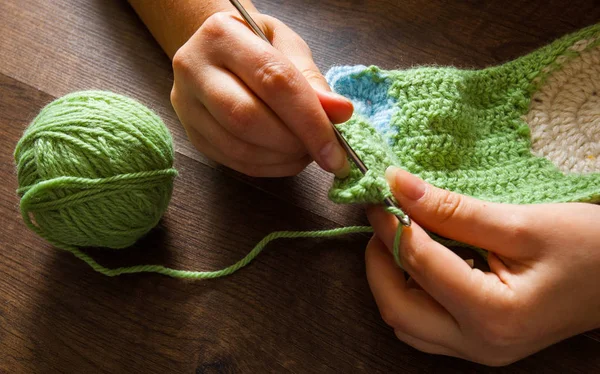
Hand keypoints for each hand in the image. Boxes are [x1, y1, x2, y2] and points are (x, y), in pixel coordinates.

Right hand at [171, 11, 352, 176]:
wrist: (216, 50)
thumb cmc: (257, 44)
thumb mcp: (288, 47)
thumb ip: (312, 80)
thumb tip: (340, 113)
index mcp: (222, 35)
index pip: (273, 81)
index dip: (309, 120)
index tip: (336, 149)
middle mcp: (194, 69)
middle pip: (247, 118)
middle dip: (294, 142)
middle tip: (322, 151)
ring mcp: (187, 105)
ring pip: (238, 146)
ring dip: (282, 158)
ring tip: (305, 151)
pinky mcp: (192, 134)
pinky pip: (234, 161)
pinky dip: (269, 167)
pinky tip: (286, 158)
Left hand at [365, 166, 599, 365]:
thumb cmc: (588, 248)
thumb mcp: (520, 223)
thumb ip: (452, 209)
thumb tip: (399, 185)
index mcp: (492, 315)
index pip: (418, 264)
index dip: (391, 224)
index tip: (380, 193)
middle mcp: (478, 344)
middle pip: (396, 308)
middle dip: (379, 260)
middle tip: (384, 219)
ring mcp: (478, 350)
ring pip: (405, 320)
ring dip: (391, 277)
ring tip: (402, 235)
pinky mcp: (478, 343)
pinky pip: (424, 324)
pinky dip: (411, 290)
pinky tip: (423, 259)